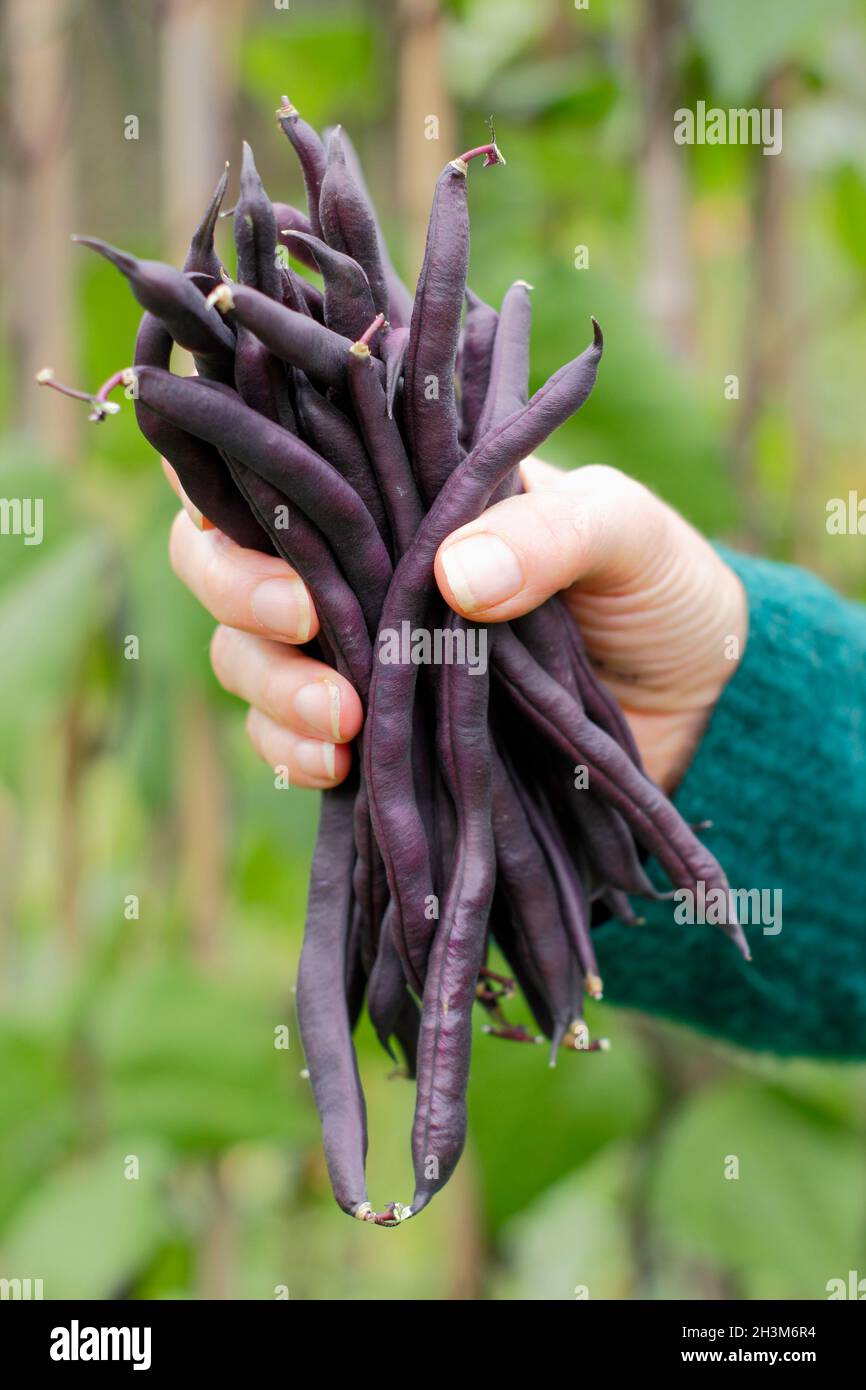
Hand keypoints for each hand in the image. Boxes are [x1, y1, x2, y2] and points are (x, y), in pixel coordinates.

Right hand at [166, 456, 746, 792]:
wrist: (697, 708)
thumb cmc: (658, 589)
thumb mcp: (624, 533)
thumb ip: (552, 531)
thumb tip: (454, 576)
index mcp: (402, 492)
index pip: (280, 470)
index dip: (241, 495)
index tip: (286, 543)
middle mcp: (361, 569)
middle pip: (227, 563)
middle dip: (240, 594)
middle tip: (300, 621)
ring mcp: (360, 655)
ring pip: (245, 657)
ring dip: (270, 686)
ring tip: (339, 719)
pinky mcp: (372, 736)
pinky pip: (286, 742)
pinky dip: (292, 752)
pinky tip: (335, 763)